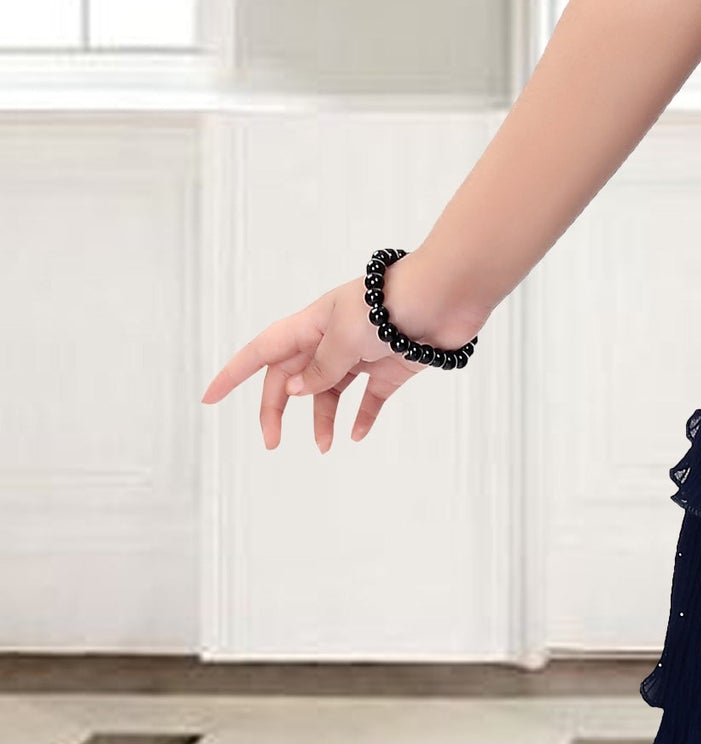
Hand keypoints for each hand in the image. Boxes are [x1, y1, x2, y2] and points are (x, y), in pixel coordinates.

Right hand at [200, 257, 482, 451]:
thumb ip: (320, 367)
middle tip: (271, 442)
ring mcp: (364, 352)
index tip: (209, 398)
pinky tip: (357, 436)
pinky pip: (370, 397)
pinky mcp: (394, 365)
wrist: (447, 297)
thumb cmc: (391, 305)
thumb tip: (295, 389)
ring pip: (330, 391)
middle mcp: (333, 338)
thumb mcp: (344, 337)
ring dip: (322, 418)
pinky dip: (362, 417)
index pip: (262, 351)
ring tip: (323, 446)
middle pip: (292, 377)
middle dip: (277, 409)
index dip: (233, 374)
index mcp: (312, 324)